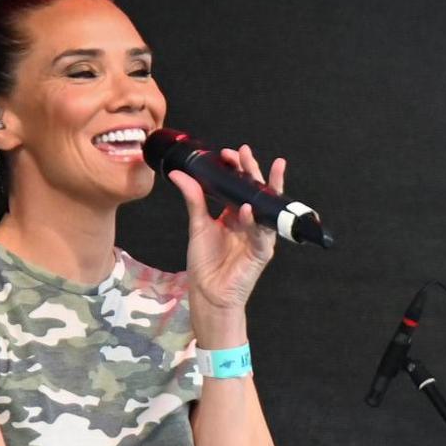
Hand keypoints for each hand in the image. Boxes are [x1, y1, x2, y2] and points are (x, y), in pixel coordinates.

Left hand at [168, 145, 285, 318]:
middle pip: (257, 192)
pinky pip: (260, 234)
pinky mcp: (261, 252)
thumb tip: (179, 173)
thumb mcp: (198, 225)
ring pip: (266, 208)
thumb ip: (194, 198)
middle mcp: (250, 223)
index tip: (229, 154)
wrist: (208, 292)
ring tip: (260, 170)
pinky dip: (253, 220)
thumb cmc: (206, 263)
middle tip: (244, 152)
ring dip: (265, 189)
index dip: (238, 169)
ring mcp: (259, 236)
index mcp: (237, 215)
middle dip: (253, 171)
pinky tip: (247, 208)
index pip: (242, 186)